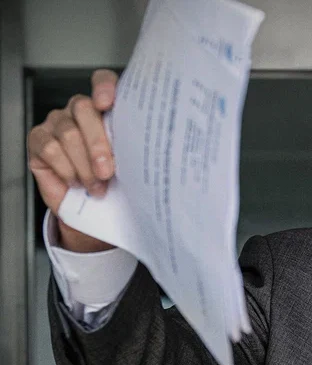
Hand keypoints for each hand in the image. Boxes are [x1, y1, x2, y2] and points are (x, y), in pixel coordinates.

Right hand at [27, 69, 118, 252]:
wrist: (93, 205)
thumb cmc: (115, 178)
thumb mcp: (129, 161)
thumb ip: (131, 146)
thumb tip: (141, 146)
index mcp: (106, 108)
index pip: (103, 81)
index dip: (104, 87)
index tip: (107, 103)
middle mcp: (79, 109)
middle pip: (84, 109)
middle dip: (98, 143)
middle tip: (108, 171)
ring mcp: (56, 122)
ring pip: (68, 134)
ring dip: (85, 165)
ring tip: (97, 185)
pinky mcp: (38, 139)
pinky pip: (51, 149)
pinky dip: (67, 169)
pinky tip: (76, 182)